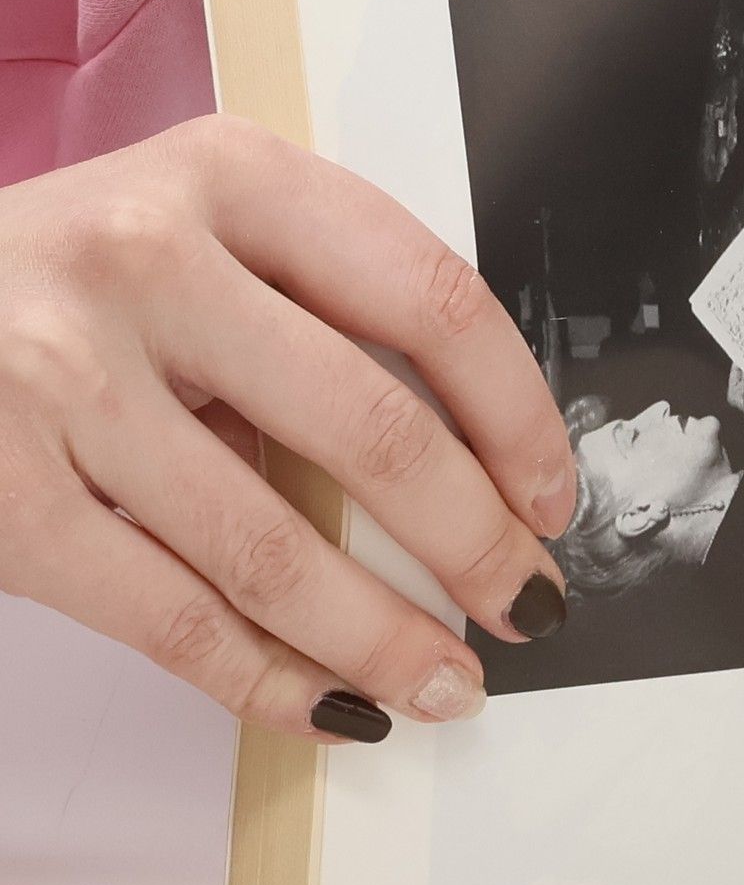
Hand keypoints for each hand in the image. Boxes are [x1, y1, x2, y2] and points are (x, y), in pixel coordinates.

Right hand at [0, 117, 576, 742]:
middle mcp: (147, 257)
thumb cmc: (51, 284)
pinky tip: (332, 706)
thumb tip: (468, 482)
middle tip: (529, 606)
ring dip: (385, 639)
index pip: (433, 299)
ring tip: (447, 683)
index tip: (550, 496)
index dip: (519, 417)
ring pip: (275, 549)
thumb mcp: (190, 241)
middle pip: (376, 430)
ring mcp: (60, 374)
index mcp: (230, 177)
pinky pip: (175, 618)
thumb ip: (311, 319)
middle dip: (477, 545)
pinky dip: (270, 682)